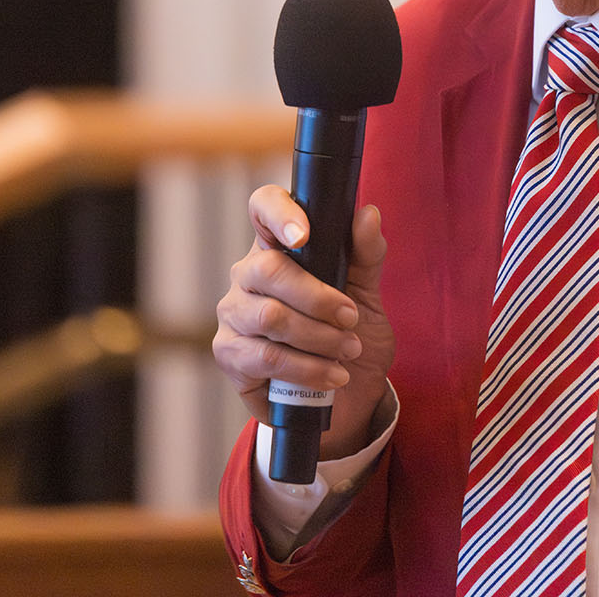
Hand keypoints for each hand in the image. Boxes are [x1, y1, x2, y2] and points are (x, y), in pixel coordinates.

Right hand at [213, 185, 396, 459]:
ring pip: (270, 317)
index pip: (264, 207)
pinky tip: (332, 374)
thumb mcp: (367, 290)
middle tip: (351, 318)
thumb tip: (369, 214)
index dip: (279, 213)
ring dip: (319, 337)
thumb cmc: (349, 330)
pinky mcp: (229, 354)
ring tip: (348, 350)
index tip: (305, 235)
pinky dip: (307, 367)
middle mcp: (247, 274)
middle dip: (319, 297)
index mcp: (279, 245)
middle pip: (269, 270)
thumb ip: (366, 254)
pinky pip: (266, 357)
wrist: (346, 390)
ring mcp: (234, 313)